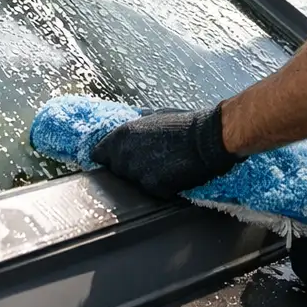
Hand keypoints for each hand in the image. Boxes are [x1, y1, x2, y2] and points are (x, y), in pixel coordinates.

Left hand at [89, 105, 240, 198]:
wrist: (208, 140)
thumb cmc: (186, 124)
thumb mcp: (157, 115)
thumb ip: (138, 124)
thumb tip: (134, 123)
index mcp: (122, 135)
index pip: (98, 155)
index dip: (106, 158)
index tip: (112, 160)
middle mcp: (125, 155)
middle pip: (115, 171)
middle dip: (126, 169)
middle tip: (147, 162)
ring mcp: (138, 174)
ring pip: (132, 184)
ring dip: (144, 179)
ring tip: (163, 168)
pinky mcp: (154, 188)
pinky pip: (152, 192)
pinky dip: (160, 188)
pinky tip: (172, 176)